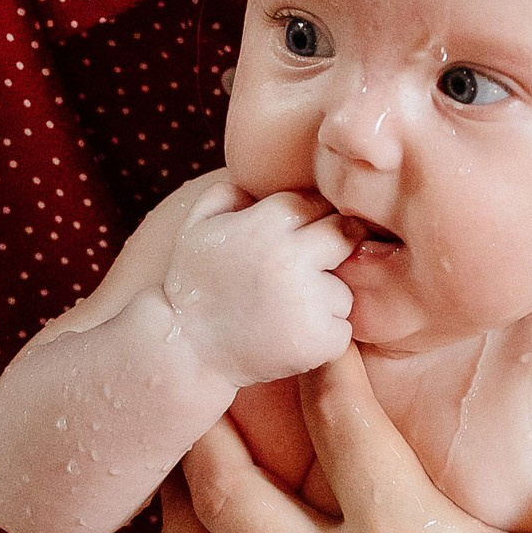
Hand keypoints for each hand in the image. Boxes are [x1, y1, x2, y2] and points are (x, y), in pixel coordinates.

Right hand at [162, 184, 355, 389]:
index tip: (297, 240)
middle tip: (305, 273)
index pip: (313, 203)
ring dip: (325, 300)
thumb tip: (256, 181)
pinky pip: (342, 329)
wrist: (187, 351)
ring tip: (286, 312)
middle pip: (345, 235)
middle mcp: (290, 260)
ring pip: (344, 289)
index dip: (308, 220)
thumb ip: (225, 193)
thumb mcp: (195, 228)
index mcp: (264, 227)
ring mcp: (307, 302)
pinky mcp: (317, 339)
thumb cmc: (193, 287)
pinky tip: (289, 337)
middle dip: (332, 249)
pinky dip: (323, 336)